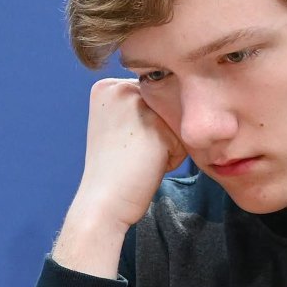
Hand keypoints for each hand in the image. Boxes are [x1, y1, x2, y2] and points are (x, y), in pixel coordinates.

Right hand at [53, 79, 186, 277]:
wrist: (104, 200)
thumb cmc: (113, 169)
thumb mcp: (116, 124)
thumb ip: (138, 105)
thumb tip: (179, 96)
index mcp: (107, 86)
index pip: (150, 97)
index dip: (144, 126)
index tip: (123, 143)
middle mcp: (120, 88)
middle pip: (165, 106)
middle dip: (156, 132)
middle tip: (132, 153)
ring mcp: (139, 105)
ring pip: (176, 121)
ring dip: (166, 143)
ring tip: (140, 158)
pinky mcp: (157, 126)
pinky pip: (183, 140)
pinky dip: (172, 157)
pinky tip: (149, 165)